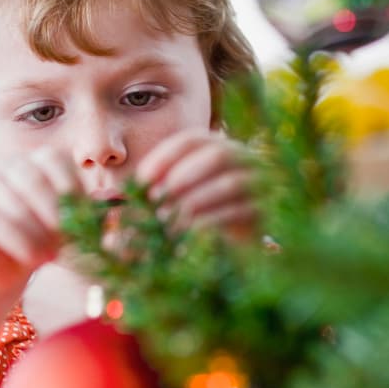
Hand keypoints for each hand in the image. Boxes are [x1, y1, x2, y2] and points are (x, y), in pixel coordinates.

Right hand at [0, 146, 77, 293]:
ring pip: (16, 204)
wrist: (3, 269)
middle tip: (68, 237)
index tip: (82, 215)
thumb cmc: (43, 240)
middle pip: (33, 178)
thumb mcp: (71, 224)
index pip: (54, 160)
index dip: (71, 186)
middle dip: (55, 210)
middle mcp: (6, 168)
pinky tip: (34, 259)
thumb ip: (91, 211)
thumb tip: (117, 199)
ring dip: (39, 233)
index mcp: (33, 162)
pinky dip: (21, 243)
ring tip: (52, 256)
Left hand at [137, 131, 256, 241]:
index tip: (142, 180)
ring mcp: (260, 182)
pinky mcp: (264, 210)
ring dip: (194, 200)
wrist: (236, 247)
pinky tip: (188, 232)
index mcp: (219, 145)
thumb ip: (153, 194)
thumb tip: (124, 199)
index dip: (165, 157)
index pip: (192, 140)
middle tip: (156, 199)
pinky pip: (238, 210)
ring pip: (229, 183)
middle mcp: (244, 157)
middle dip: (182, 176)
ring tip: (168, 219)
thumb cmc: (199, 216)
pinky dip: (209, 220)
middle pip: (217, 155)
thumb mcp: (173, 201)